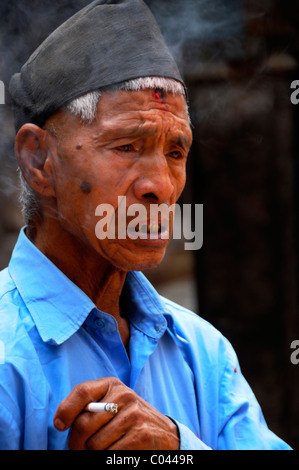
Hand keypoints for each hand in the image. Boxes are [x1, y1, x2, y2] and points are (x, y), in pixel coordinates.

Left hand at [53, 377, 179, 449]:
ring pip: (94, 443)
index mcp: (112, 385)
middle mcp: (124, 395)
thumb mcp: (111, 402)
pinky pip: (109, 453)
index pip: (82, 392)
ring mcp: (134, 414)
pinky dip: (107, 457)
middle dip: (76, 442)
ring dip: (93, 452)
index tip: (60, 425)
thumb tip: (61, 421)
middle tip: (80, 447)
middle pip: (84, 423)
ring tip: (101, 448)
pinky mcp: (141, 434)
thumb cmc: (127, 418)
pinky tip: (115, 451)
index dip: (66, 410)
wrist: (163, 432)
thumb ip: (89, 405)